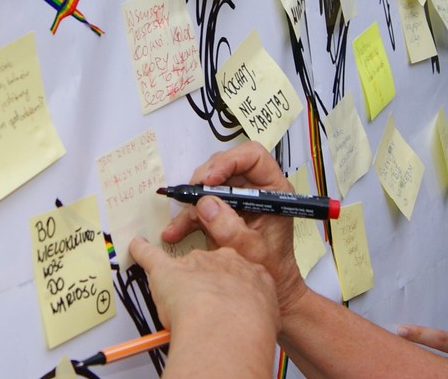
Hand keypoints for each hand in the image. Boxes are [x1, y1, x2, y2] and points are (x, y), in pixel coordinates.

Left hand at [130, 236, 279, 373]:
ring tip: (179, 301)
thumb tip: (256, 321)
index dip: (230, 286)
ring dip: (179, 281)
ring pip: (182, 267)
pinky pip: (150, 255)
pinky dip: (142, 252)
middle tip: (205, 304)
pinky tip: (137, 247)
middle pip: (210, 265)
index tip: (228, 296)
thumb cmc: (249, 323)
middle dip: (205, 281)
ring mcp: (194, 264)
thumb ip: (258, 309)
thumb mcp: (268, 313)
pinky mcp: (167, 270)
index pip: (238, 271)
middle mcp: (223, 261)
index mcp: (250, 270)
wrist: (227, 325)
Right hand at [161, 142, 308, 315]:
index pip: (252, 157)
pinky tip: (175, 233)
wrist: (272, 290)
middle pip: (225, 167)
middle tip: (190, 197)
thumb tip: (205, 205)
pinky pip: (201, 206)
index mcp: (272, 190)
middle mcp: (255, 189)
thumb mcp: (252, 250)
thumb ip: (230, 228)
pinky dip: (187, 218)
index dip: (229, 162)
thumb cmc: (272, 268)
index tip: (209, 180)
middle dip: (204, 181)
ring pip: (209, 186)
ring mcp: (237, 199)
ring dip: (190, 202)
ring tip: (178, 224)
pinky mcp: (223, 212)